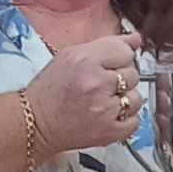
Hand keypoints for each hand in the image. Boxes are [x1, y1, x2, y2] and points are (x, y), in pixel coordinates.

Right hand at [25, 31, 142, 156]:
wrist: (36, 123)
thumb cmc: (50, 90)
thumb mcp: (71, 56)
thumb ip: (107, 45)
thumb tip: (136, 39)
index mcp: (86, 61)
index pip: (126, 52)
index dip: (118, 58)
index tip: (107, 65)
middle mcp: (97, 84)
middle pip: (133, 74)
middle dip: (119, 79)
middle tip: (99, 85)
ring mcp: (105, 110)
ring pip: (136, 98)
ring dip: (123, 100)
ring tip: (102, 101)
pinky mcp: (110, 131)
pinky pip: (134, 120)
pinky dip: (124, 119)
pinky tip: (107, 115)